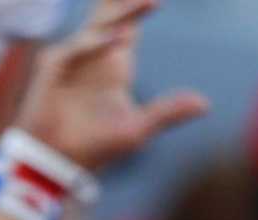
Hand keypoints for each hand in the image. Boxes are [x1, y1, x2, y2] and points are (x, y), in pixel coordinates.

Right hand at [13, 0, 205, 174]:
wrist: (55, 165)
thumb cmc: (93, 148)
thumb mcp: (136, 130)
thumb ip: (168, 113)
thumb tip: (206, 105)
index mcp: (114, 63)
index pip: (129, 21)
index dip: (140, 3)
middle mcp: (93, 55)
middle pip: (110, 11)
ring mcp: (71, 60)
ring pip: (97, 23)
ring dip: (122, 9)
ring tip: (151, 1)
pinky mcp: (51, 71)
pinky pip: (73, 49)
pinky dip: (93, 43)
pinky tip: (118, 40)